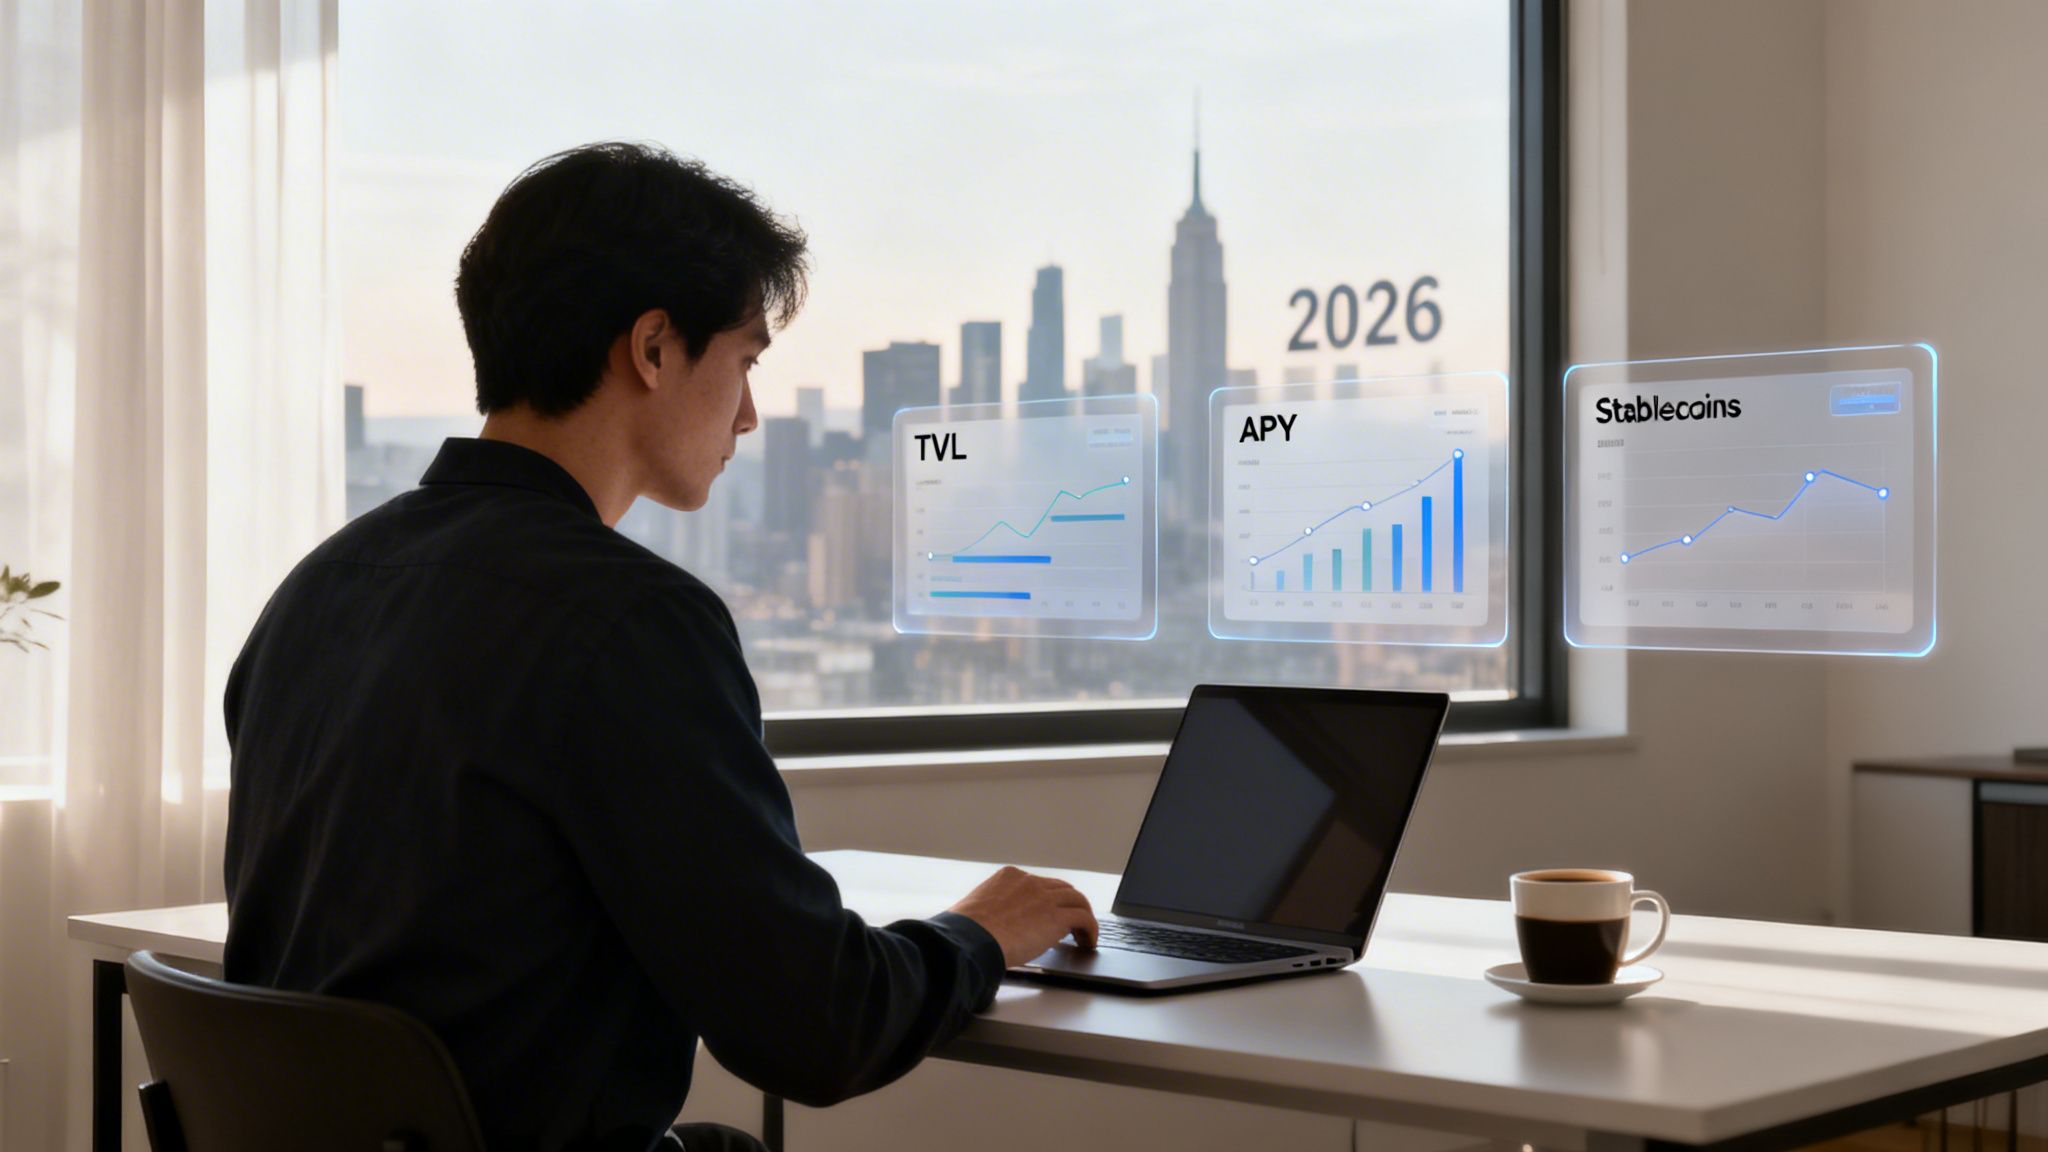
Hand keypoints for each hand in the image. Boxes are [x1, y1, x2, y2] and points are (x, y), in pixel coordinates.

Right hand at [948, 866, 1099, 967]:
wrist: (971, 940)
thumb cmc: (965, 932)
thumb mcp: (976, 910)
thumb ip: (992, 911)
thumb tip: (994, 926)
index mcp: (1008, 877)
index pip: (1037, 884)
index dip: (1046, 899)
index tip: (1048, 912)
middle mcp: (1029, 882)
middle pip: (1061, 888)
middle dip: (1067, 904)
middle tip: (1072, 921)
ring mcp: (1045, 897)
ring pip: (1077, 900)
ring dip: (1083, 916)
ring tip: (1084, 934)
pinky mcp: (1057, 917)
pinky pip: (1085, 919)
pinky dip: (1091, 929)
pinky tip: (1088, 942)